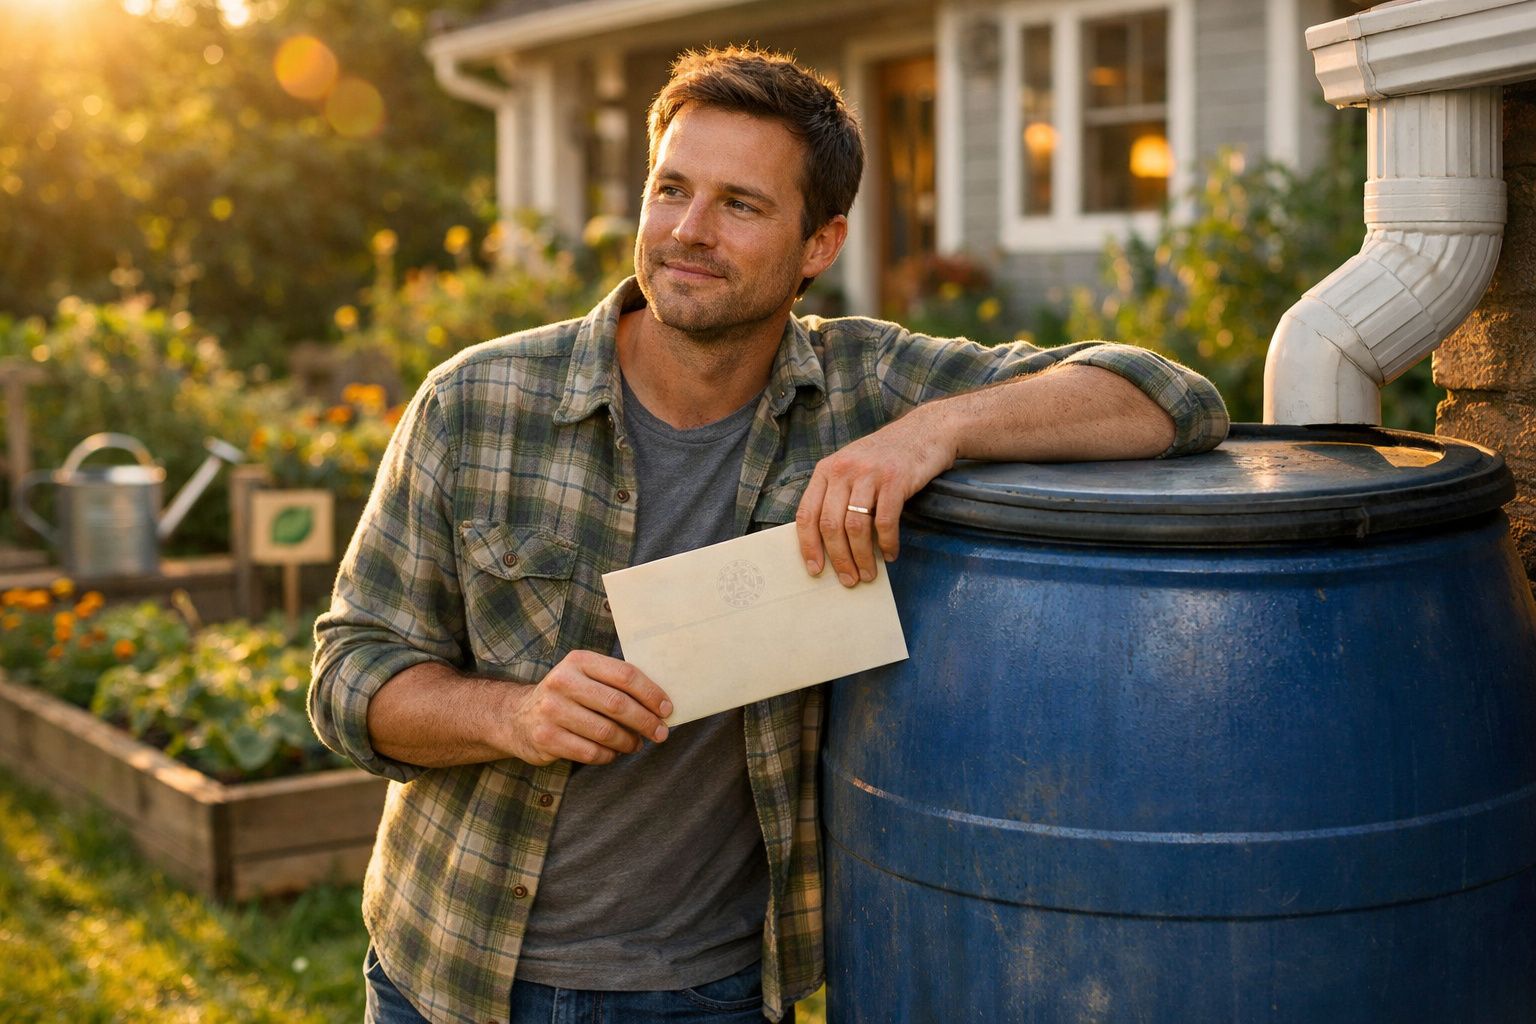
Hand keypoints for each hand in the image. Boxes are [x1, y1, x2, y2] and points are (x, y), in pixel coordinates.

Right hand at [503, 651, 671, 765]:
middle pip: (618, 704)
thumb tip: (659, 704)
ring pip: (606, 732)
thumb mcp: (584, 677)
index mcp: (579, 661)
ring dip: (629, 742)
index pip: (625, 675)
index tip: (667, 709)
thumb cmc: (566, 696)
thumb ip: (615, 683)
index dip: (651, 694)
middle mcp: (563, 682)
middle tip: (660, 733)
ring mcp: (552, 710)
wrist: (517, 716)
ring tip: (635, 744)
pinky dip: (608, 755)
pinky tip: (612, 752)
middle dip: (646, 721)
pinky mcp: (546, 737)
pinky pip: (591, 752)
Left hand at [794, 405, 955, 586]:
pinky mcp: (895, 479)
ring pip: (855, 526)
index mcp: (826, 470)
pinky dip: (887, 543)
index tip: (815, 569)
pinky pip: (884, 521)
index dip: (809, 546)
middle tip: (849, 580)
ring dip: (862, 557)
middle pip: (830, 524)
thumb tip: (829, 545)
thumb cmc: (886, 458)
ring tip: (869, 574)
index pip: (807, 513)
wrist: (924, 432)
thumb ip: (837, 496)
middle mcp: (843, 469)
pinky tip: (890, 554)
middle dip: (838, 558)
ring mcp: (869, 473)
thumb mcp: (852, 469)